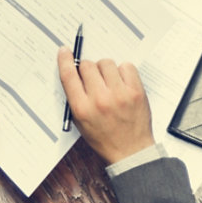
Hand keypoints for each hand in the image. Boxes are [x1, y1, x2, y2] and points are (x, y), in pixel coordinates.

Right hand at [57, 48, 153, 165]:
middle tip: (93, 78)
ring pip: (106, 63)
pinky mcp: (136, 91)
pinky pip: (126, 66)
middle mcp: (100, 100)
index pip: (69, 76)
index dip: (66, 60)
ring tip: (109, 82)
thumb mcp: (81, 123)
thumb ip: (75, 98)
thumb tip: (74, 72)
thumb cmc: (105, 139)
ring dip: (105, 69)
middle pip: (87, 65)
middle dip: (87, 69)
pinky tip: (121, 83)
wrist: (130, 151)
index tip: (65, 51)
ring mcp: (119, 94)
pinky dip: (122, 71)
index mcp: (82, 109)